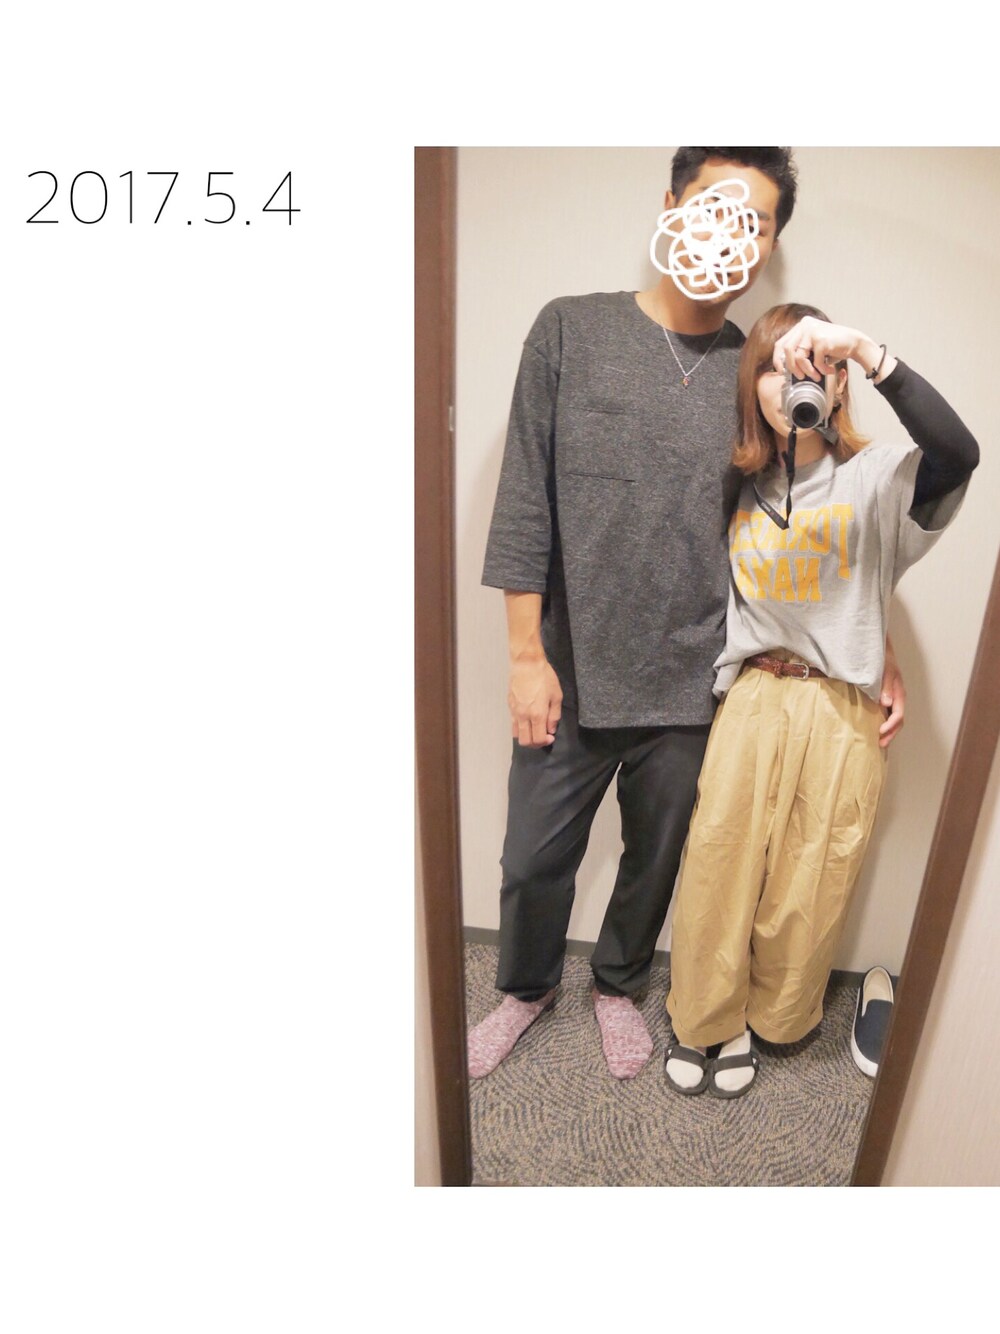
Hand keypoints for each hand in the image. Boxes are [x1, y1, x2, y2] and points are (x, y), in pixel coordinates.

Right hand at [508, 654, 562, 747]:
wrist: (526, 664)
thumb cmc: (544, 677)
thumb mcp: (557, 696)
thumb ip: (554, 716)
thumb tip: (551, 729)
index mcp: (537, 714)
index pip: (538, 739)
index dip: (545, 742)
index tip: (550, 736)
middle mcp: (524, 716)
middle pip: (525, 742)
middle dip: (535, 743)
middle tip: (543, 736)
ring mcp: (515, 712)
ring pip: (516, 735)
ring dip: (526, 737)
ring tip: (534, 729)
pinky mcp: (510, 706)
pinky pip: (513, 724)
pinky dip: (520, 728)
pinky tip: (527, 721)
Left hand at [772, 317, 890, 381]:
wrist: (855, 343)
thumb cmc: (833, 348)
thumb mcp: (812, 348)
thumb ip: (800, 352)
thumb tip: (784, 369)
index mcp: (801, 326)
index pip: (780, 343)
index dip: (778, 359)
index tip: (782, 372)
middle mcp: (805, 325)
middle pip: (786, 349)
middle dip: (792, 367)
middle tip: (800, 377)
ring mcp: (812, 331)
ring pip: (799, 356)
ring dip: (807, 370)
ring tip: (816, 376)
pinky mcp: (821, 339)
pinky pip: (815, 361)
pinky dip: (821, 369)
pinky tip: (829, 370)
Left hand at [878, 638, 905, 748]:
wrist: (879, 652)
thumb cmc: (883, 660)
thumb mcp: (885, 671)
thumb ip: (886, 686)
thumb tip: (886, 703)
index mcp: (899, 694)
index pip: (898, 715)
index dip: (890, 725)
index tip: (880, 732)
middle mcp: (897, 699)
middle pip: (898, 721)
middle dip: (890, 734)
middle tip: (880, 744)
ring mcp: (891, 700)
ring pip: (892, 720)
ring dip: (887, 732)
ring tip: (878, 743)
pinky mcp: (884, 699)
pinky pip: (886, 715)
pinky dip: (882, 724)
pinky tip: (873, 731)